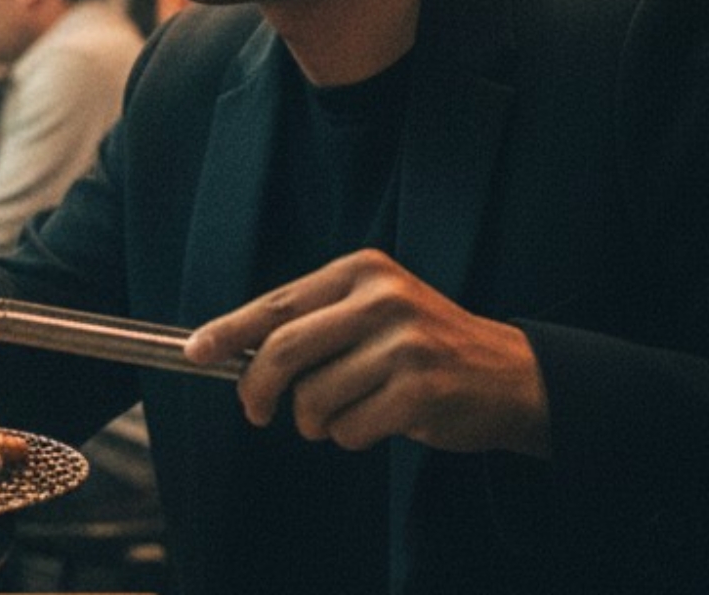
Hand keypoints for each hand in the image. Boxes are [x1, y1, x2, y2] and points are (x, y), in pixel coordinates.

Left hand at [185, 248, 550, 456]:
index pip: (277, 304)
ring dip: (316, 421)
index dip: (229, 332)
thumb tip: (228, 352)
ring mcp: (405, 345)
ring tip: (346, 412)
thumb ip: (311, 324)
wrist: (513, 376)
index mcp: (362, 272)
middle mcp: (383, 300)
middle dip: (258, 388)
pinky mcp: (421, 391)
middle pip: (284, 350)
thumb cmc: (423, 348)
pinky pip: (349, 429)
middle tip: (257, 412)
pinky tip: (380, 422)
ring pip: (313, 398)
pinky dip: (351, 436)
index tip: (196, 352)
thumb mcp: (372, 312)